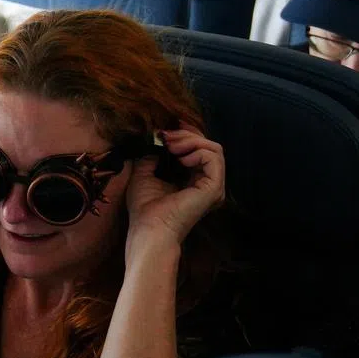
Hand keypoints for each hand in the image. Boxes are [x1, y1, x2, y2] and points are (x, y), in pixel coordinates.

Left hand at [124, 123, 224, 263]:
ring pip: (214, 149)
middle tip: (166, 137)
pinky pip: (213, 158)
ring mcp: (213, 186)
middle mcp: (207, 183)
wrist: (149, 228)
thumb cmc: (145, 207)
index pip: (200, 150)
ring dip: (191, 141)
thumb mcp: (144, 174)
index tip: (169, 129)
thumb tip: (155, 140)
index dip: (188, 135)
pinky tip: (180, 158)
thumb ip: (152, 156)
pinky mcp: (214, 188)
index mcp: (194, 181)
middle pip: (209, 146)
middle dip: (187, 135)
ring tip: (171, 146)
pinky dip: (197, 151)